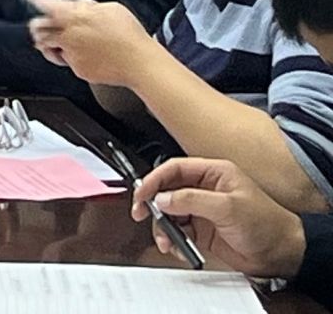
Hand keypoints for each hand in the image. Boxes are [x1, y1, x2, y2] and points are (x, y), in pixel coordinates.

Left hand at [27, 0, 151, 85]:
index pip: (47, 5)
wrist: (140, 63)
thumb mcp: (110, 8)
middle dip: (37, 26)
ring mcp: (72, 54)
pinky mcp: (78, 70)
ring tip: (64, 41)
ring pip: (49, 48)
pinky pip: (69, 61)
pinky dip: (73, 57)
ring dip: (51, 43)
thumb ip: (88, 6)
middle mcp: (68, 36)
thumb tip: (78, 7)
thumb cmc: (129, 35)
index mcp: (74, 17)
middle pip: (38, 29)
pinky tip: (88, 54)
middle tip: (41, 25)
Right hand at [133, 157, 308, 277]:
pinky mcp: (202, 229)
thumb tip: (163, 198)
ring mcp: (203, 209)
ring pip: (169, 212)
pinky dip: (173, 238)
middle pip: (167, 190)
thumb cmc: (266, 224)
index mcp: (213, 173)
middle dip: (152, 203)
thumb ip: (191, 200)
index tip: (142, 194)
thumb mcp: (227, 207)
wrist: (282, 254)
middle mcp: (205, 189)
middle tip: (142, 213)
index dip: (155, 179)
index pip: (174, 169)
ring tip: (165, 239)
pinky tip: (177, 245)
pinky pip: (178, 230)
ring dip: (163, 225)